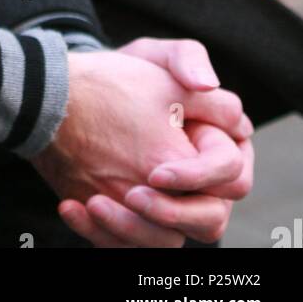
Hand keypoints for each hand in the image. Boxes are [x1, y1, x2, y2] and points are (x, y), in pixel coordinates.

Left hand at [29, 47, 250, 247]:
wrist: (76, 95)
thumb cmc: (127, 75)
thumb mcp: (154, 56)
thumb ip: (186, 59)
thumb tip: (207, 84)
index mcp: (220, 147)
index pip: (231, 175)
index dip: (198, 177)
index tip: (157, 173)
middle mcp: (202, 186)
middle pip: (209, 219)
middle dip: (170, 213)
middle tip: (131, 196)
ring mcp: (169, 208)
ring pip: (167, 241)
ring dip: (131, 230)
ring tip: (93, 204)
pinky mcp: (136, 222)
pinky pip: (126, 244)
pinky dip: (99, 233)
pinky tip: (71, 208)